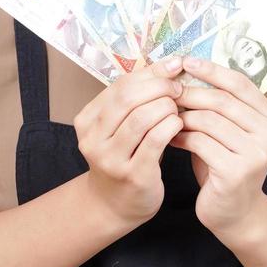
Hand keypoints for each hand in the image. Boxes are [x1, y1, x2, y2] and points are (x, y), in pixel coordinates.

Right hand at [73, 55, 186, 228]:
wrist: (115, 204)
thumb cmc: (127, 154)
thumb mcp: (124, 124)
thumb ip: (141, 95)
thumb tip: (172, 63)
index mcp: (87, 120)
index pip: (121, 85)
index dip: (151, 73)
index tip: (174, 66)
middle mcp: (93, 139)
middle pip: (129, 99)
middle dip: (160, 87)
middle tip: (179, 89)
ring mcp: (111, 159)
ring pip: (142, 118)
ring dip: (167, 107)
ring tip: (178, 109)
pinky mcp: (133, 174)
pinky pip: (156, 140)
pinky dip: (172, 126)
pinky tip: (179, 124)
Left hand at [169, 56, 266, 236]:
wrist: (233, 213)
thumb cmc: (224, 165)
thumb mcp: (228, 132)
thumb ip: (220, 106)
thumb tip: (187, 72)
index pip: (240, 84)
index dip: (212, 70)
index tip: (186, 61)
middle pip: (223, 101)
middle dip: (191, 93)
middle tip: (168, 92)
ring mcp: (256, 153)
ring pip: (209, 121)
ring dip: (183, 117)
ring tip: (167, 117)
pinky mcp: (237, 171)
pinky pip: (201, 143)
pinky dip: (181, 138)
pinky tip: (170, 140)